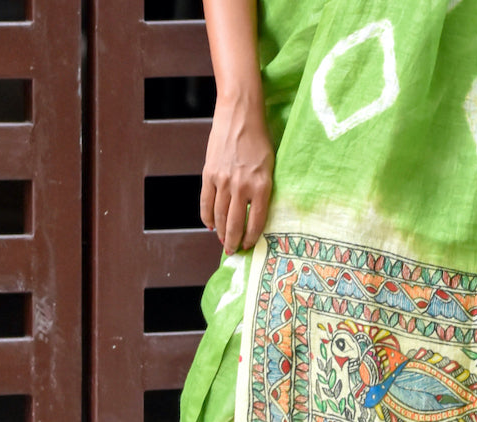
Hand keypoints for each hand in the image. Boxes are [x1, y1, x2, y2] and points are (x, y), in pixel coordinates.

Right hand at [199, 97, 272, 255]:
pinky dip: (207, 216)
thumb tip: (257, 213)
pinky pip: (206, 202)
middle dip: (234, 242)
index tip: (249, 247)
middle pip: (235, 224)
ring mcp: (223, 181)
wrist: (240, 114)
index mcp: (262, 186)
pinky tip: (210, 225)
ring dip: (220, 232)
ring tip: (223, 241)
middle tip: (233, 252)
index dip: (252, 238)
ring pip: (219, 216)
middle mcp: (242, 187)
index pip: (256, 223)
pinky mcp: (209, 174)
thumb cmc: (259, 139)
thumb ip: (264, 190)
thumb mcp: (270, 167)